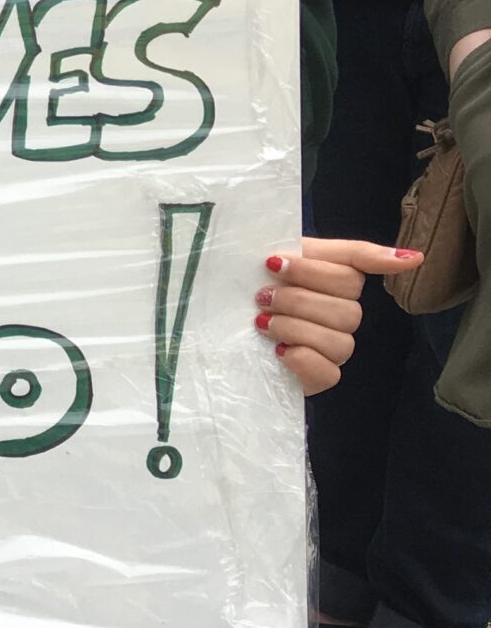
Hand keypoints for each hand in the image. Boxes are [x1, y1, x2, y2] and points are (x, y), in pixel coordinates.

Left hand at [258, 238, 411, 394]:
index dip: (310, 270)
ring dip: (294, 327)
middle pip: (347, 308)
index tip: (273, 262)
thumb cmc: (253, 280)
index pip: (350, 274)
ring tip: (262, 322)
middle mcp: (343, 316)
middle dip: (296, 299)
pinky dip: (302, 359)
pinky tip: (279, 350)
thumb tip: (413, 258)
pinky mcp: (318, 377)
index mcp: (338, 282)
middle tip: (262, 296)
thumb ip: (352, 253)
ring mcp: (333, 348)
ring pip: (340, 340)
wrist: (215, 313)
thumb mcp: (290, 250)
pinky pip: (329, 372)